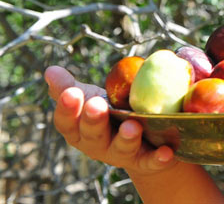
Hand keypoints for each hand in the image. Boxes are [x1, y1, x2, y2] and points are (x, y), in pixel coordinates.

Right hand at [44, 65, 176, 175]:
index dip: (67, 109)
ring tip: (133, 126)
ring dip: (126, 138)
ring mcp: (121, 154)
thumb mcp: (89, 98)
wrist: (140, 140)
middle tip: (97, 105)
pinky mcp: (146, 161)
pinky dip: (157, 157)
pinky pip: (151, 161)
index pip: (67, 121)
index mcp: (79, 129)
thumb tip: (50, 70)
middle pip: (92, 135)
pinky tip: (166, 151)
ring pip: (121, 148)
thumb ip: (69, 86)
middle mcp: (97, 144)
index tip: (71, 92)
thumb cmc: (108, 114)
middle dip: (94, 120)